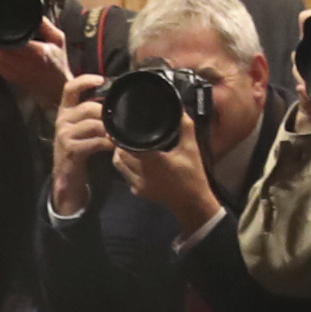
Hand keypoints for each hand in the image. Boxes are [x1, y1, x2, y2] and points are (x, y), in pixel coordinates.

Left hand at [0, 11, 72, 109]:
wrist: (57, 88)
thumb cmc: (58, 65)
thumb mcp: (58, 40)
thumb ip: (46, 26)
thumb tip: (34, 15)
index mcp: (37, 53)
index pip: (13, 43)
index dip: (2, 35)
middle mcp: (24, 64)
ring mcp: (15, 72)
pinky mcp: (9, 77)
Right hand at [49, 74, 108, 217]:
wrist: (66, 173)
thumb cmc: (79, 146)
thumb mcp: (81, 126)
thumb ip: (93, 113)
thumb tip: (114, 99)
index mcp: (65, 110)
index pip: (70, 88)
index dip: (85, 80)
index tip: (101, 79)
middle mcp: (62, 119)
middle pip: (88, 107)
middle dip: (106, 113)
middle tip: (119, 119)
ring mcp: (65, 135)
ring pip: (92, 124)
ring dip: (108, 129)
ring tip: (118, 134)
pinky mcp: (70, 149)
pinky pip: (93, 142)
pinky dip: (106, 142)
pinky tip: (112, 145)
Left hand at [113, 112, 221, 236]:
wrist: (191, 202)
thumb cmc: (192, 173)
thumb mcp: (191, 148)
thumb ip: (185, 127)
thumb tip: (179, 109)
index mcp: (153, 159)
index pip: (128, 145)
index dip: (121, 136)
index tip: (120, 126)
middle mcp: (142, 172)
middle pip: (119, 154)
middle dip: (120, 143)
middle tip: (125, 134)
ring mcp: (138, 183)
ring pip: (118, 164)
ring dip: (120, 154)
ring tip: (128, 146)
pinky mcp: (138, 191)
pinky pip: (124, 175)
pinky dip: (125, 167)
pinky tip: (134, 161)